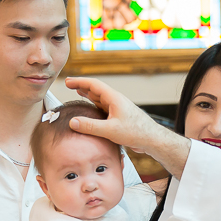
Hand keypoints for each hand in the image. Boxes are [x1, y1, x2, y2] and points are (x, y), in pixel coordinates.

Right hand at [65, 77, 190, 177]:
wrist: (152, 139)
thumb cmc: (136, 132)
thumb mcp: (110, 130)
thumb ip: (90, 126)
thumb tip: (73, 122)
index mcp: (114, 98)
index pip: (94, 85)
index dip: (79, 82)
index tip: (68, 81)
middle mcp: (116, 101)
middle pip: (96, 90)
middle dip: (82, 86)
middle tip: (69, 85)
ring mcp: (118, 108)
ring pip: (100, 98)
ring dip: (88, 95)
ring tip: (78, 93)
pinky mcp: (119, 116)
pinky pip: (104, 108)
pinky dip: (94, 106)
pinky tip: (91, 110)